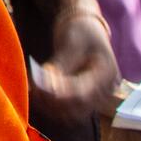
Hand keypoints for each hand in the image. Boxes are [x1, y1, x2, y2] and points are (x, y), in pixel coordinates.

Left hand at [31, 0, 119, 118]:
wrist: (86, 27)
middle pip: (78, 108)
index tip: (38, 86)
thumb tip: (50, 85)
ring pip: (72, 113)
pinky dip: (53, 104)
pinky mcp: (86, 98)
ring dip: (51, 106)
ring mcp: (97, 97)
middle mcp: (106, 90)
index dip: (59, 93)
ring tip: (33, 91)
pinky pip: (69, 109)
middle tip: (32, 89)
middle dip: (53, 101)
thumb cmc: (80, 30)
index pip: (83, 93)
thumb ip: (62, 65)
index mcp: (107, 75)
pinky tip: (38, 93)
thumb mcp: (71, 43)